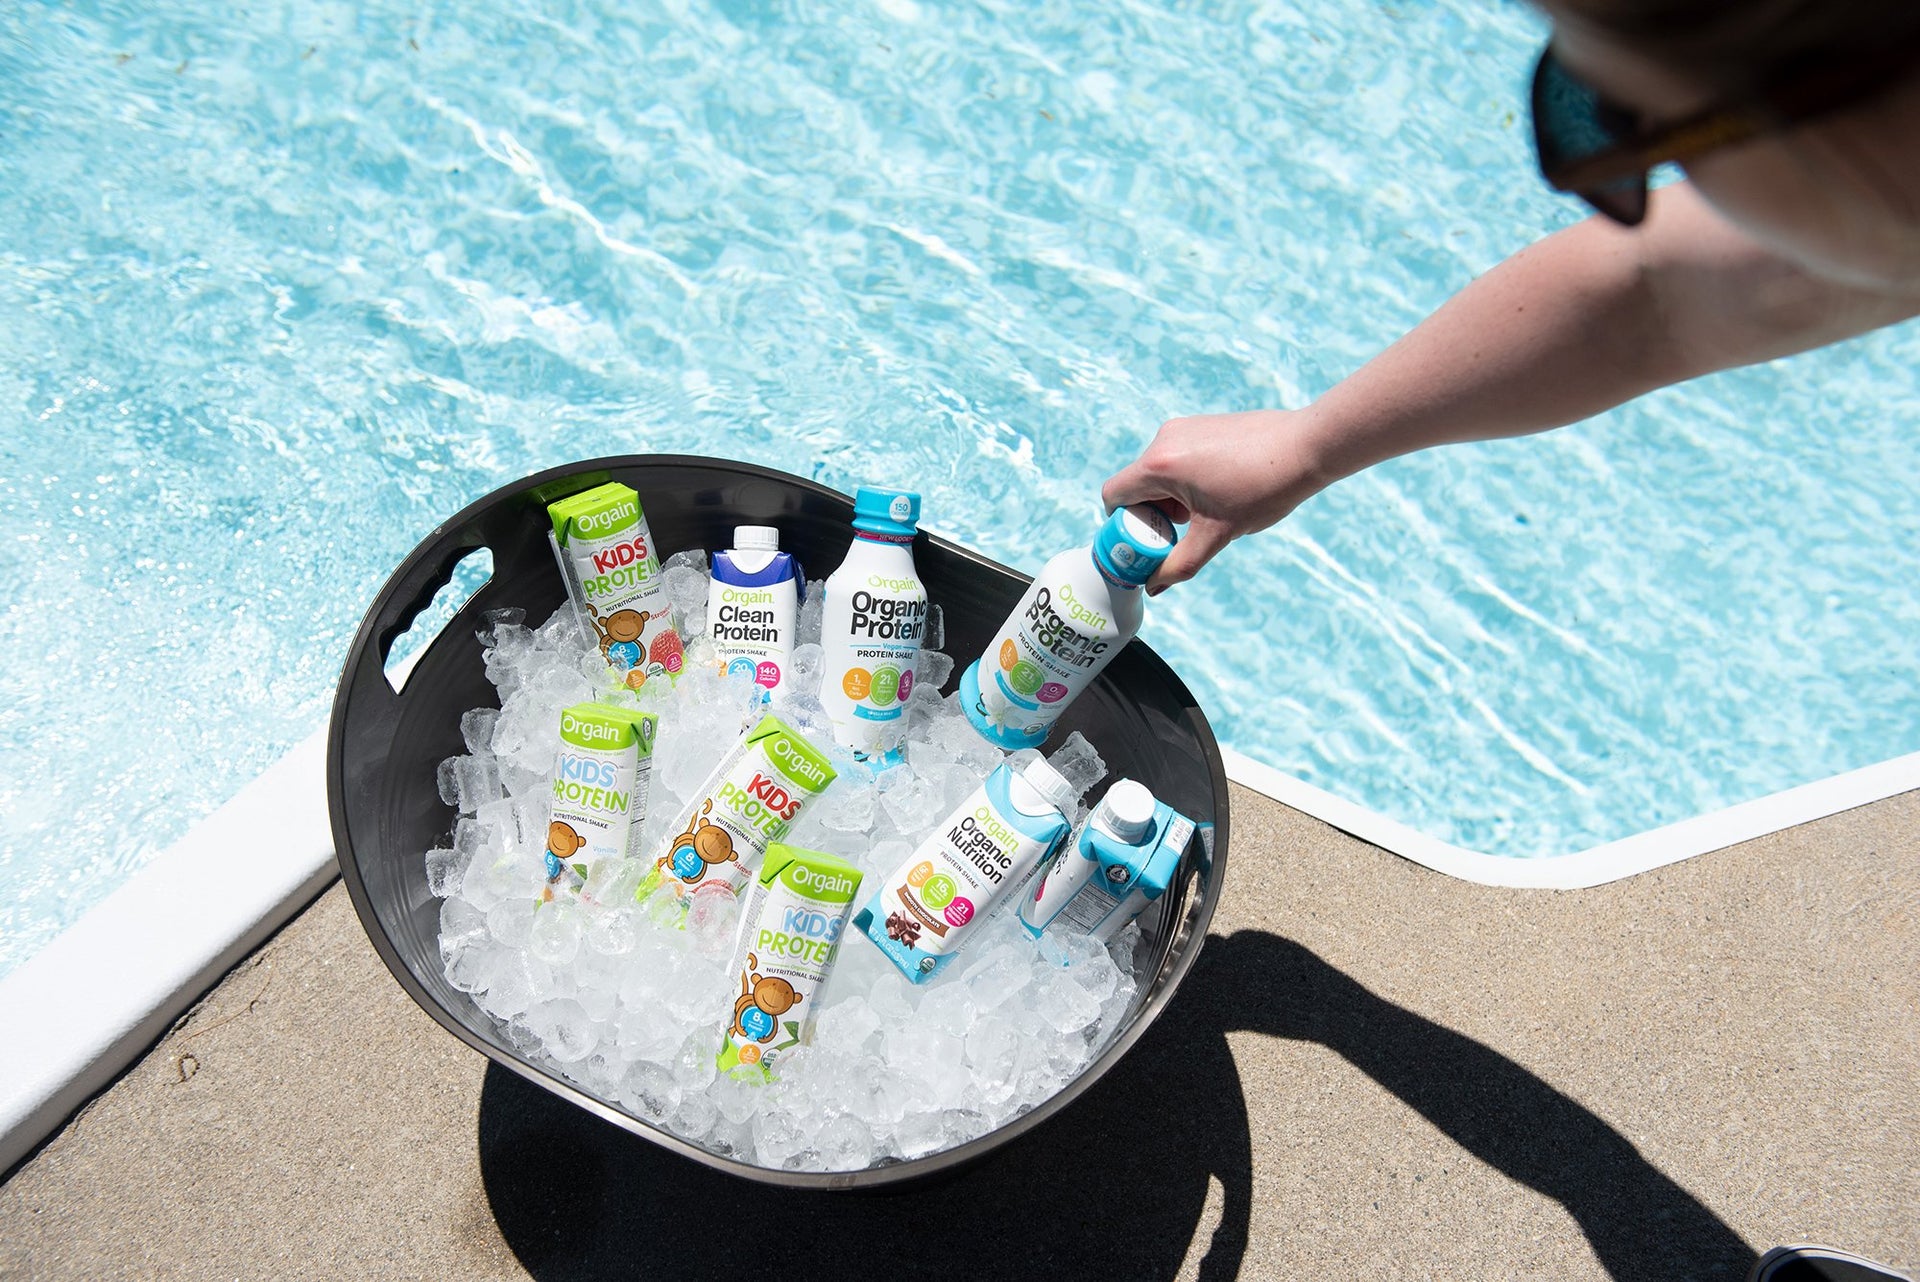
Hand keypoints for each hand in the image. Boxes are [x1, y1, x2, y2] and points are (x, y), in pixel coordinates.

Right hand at [1101, 409, 1331, 592]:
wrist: (1307, 447)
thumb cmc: (1264, 487)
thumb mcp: (1218, 533)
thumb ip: (1180, 563)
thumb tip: (1153, 586)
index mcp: (1160, 465)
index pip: (1114, 495)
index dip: (1121, 525)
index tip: (1146, 541)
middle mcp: (1165, 440)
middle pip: (1137, 485)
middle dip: (1153, 514)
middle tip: (1183, 532)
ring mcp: (1184, 428)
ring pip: (1159, 472)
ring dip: (1171, 498)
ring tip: (1208, 512)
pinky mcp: (1202, 424)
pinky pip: (1178, 457)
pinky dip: (1186, 479)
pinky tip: (1220, 492)